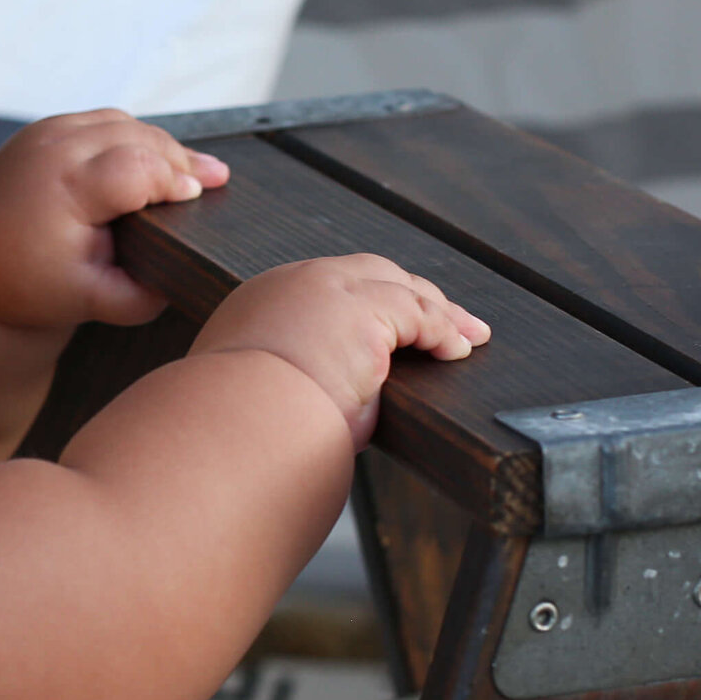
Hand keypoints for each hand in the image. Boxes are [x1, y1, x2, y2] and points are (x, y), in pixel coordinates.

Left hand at [0, 110, 228, 332]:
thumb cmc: (28, 282)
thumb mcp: (88, 301)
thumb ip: (140, 297)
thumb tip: (187, 280)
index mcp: (61, 188)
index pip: (133, 167)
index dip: (173, 177)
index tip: (201, 194)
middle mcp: (52, 149)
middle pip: (136, 137)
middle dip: (180, 158)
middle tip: (219, 178)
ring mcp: (47, 132)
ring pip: (123, 123)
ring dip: (162, 144)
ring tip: (198, 170)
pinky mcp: (47, 128)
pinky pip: (104, 122)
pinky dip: (136, 137)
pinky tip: (161, 158)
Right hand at [189, 255, 489, 446]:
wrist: (234, 423)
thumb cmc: (239, 426)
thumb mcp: (259, 392)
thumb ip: (294, 382)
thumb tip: (331, 406)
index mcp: (260, 302)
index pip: (326, 289)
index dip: (369, 304)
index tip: (392, 326)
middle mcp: (293, 284)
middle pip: (370, 273)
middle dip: (412, 297)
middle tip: (445, 324)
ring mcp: (328, 290)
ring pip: (399, 287)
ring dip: (439, 313)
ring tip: (467, 337)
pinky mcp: (361, 309)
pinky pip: (417, 314)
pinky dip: (443, 331)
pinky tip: (458, 350)